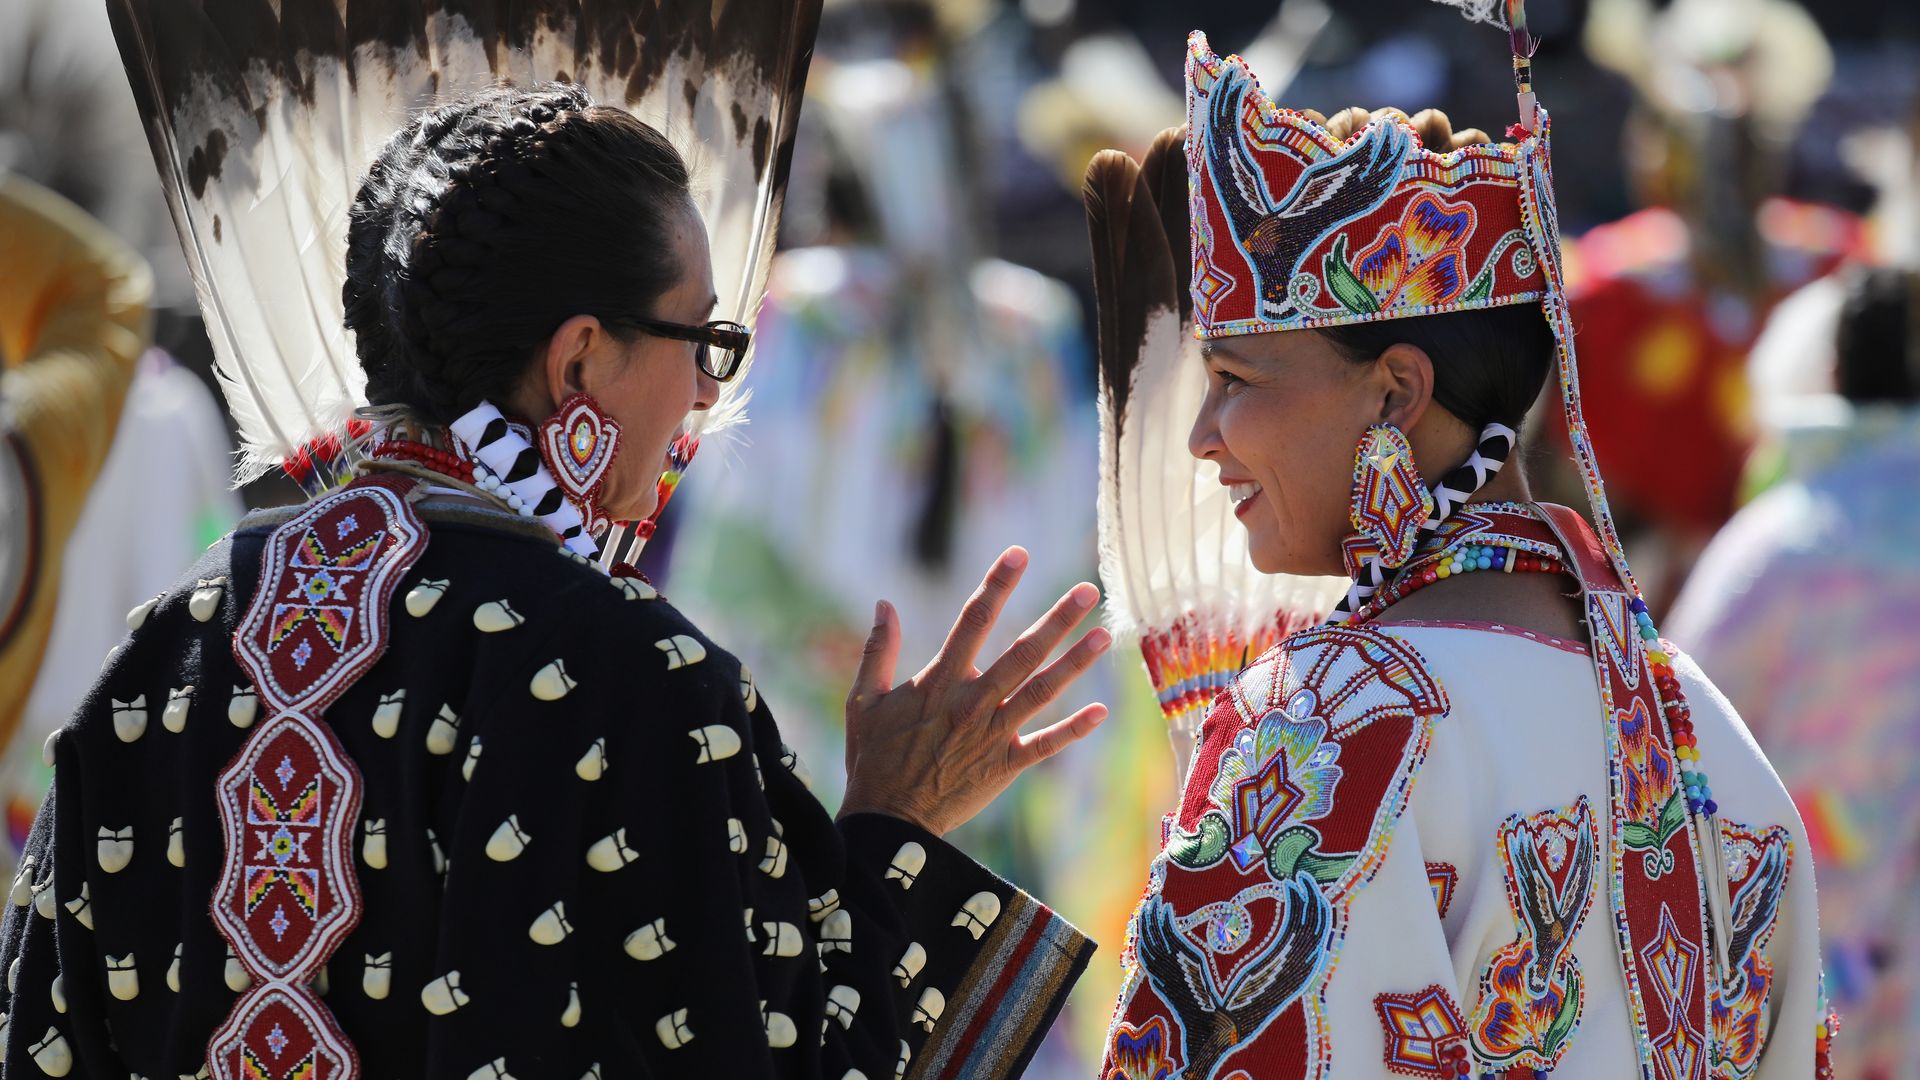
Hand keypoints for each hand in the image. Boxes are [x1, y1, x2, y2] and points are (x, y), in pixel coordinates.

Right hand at [839, 547, 1111, 836]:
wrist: (887, 821)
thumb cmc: (872, 758)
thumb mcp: (862, 701)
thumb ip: (877, 650)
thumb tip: (884, 603)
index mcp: (938, 682)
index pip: (972, 621)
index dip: (997, 584)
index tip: (1019, 554)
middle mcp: (972, 703)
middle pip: (1021, 652)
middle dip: (1056, 620)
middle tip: (1088, 590)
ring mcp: (992, 735)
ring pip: (1041, 692)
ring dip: (1074, 664)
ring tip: (1104, 636)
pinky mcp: (1004, 767)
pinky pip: (1045, 746)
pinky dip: (1074, 730)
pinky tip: (1102, 712)